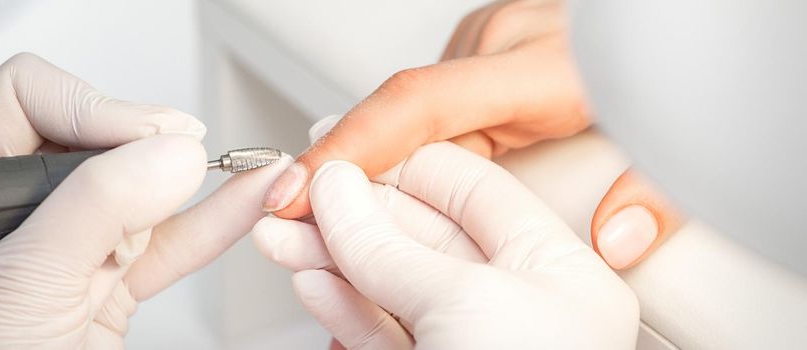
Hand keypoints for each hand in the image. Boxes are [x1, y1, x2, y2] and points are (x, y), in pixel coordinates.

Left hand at [0, 53, 291, 348]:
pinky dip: (213, 223)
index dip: (94, 108)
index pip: (29, 102)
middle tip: (188, 158)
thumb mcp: (26, 280)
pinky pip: (170, 243)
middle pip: (97, 141)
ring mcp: (69, 250)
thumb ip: (97, 207)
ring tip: (249, 166)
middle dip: (150, 148)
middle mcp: (19, 213)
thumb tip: (170, 154)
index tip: (144, 141)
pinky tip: (246, 201)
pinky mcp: (110, 286)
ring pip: (143, 191)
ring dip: (200, 181)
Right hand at [254, 142, 638, 348]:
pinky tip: (311, 276)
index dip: (400, 166)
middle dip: (351, 212)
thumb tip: (341, 191)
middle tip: (295, 195)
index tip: (342, 155)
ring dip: (331, 254)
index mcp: (560, 277)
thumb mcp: (466, 306)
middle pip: (421, 235)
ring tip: (279, 234)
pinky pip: (380, 329)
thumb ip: (392, 246)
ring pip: (390, 282)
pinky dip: (341, 301)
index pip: (472, 190)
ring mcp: (471, 346)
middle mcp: (520, 310)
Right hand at [263, 0, 682, 268]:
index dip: (349, 148)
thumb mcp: (662, 127)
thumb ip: (648, 190)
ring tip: (336, 223)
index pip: (417, 105)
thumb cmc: (650, 55)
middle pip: (397, 121)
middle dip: (345, 176)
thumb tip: (616, 239)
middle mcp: (491, 48)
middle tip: (300, 226)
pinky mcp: (473, 60)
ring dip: (373, 173)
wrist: (654, 17)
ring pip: (404, 122)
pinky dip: (401, 157)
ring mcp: (478, 50)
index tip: (300, 187)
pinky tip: (392, 198)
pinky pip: (423, 116)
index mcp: (533, 64)